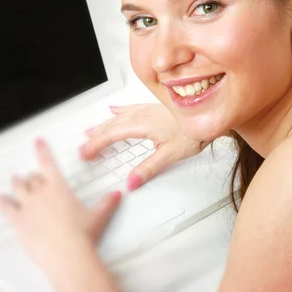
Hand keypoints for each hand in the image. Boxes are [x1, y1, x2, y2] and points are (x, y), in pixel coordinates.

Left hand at [0, 139, 121, 275]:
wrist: (66, 253)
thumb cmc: (81, 235)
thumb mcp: (98, 217)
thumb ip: (107, 203)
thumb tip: (117, 195)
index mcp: (59, 188)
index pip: (48, 163)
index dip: (42, 150)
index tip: (38, 142)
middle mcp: (41, 193)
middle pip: (32, 178)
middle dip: (32, 176)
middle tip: (32, 176)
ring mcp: (28, 206)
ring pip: (18, 188)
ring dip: (16, 183)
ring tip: (15, 180)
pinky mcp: (18, 221)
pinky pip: (7, 208)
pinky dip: (3, 202)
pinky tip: (1, 199)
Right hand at [79, 104, 208, 190]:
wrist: (208, 118)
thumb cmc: (193, 134)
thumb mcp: (170, 155)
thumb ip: (148, 169)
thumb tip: (130, 183)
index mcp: (142, 125)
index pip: (111, 135)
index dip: (96, 144)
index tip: (85, 153)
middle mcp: (142, 115)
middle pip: (112, 125)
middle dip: (95, 136)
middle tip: (83, 147)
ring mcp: (147, 110)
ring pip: (118, 117)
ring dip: (103, 124)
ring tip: (90, 130)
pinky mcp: (153, 108)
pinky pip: (130, 108)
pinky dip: (118, 110)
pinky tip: (113, 109)